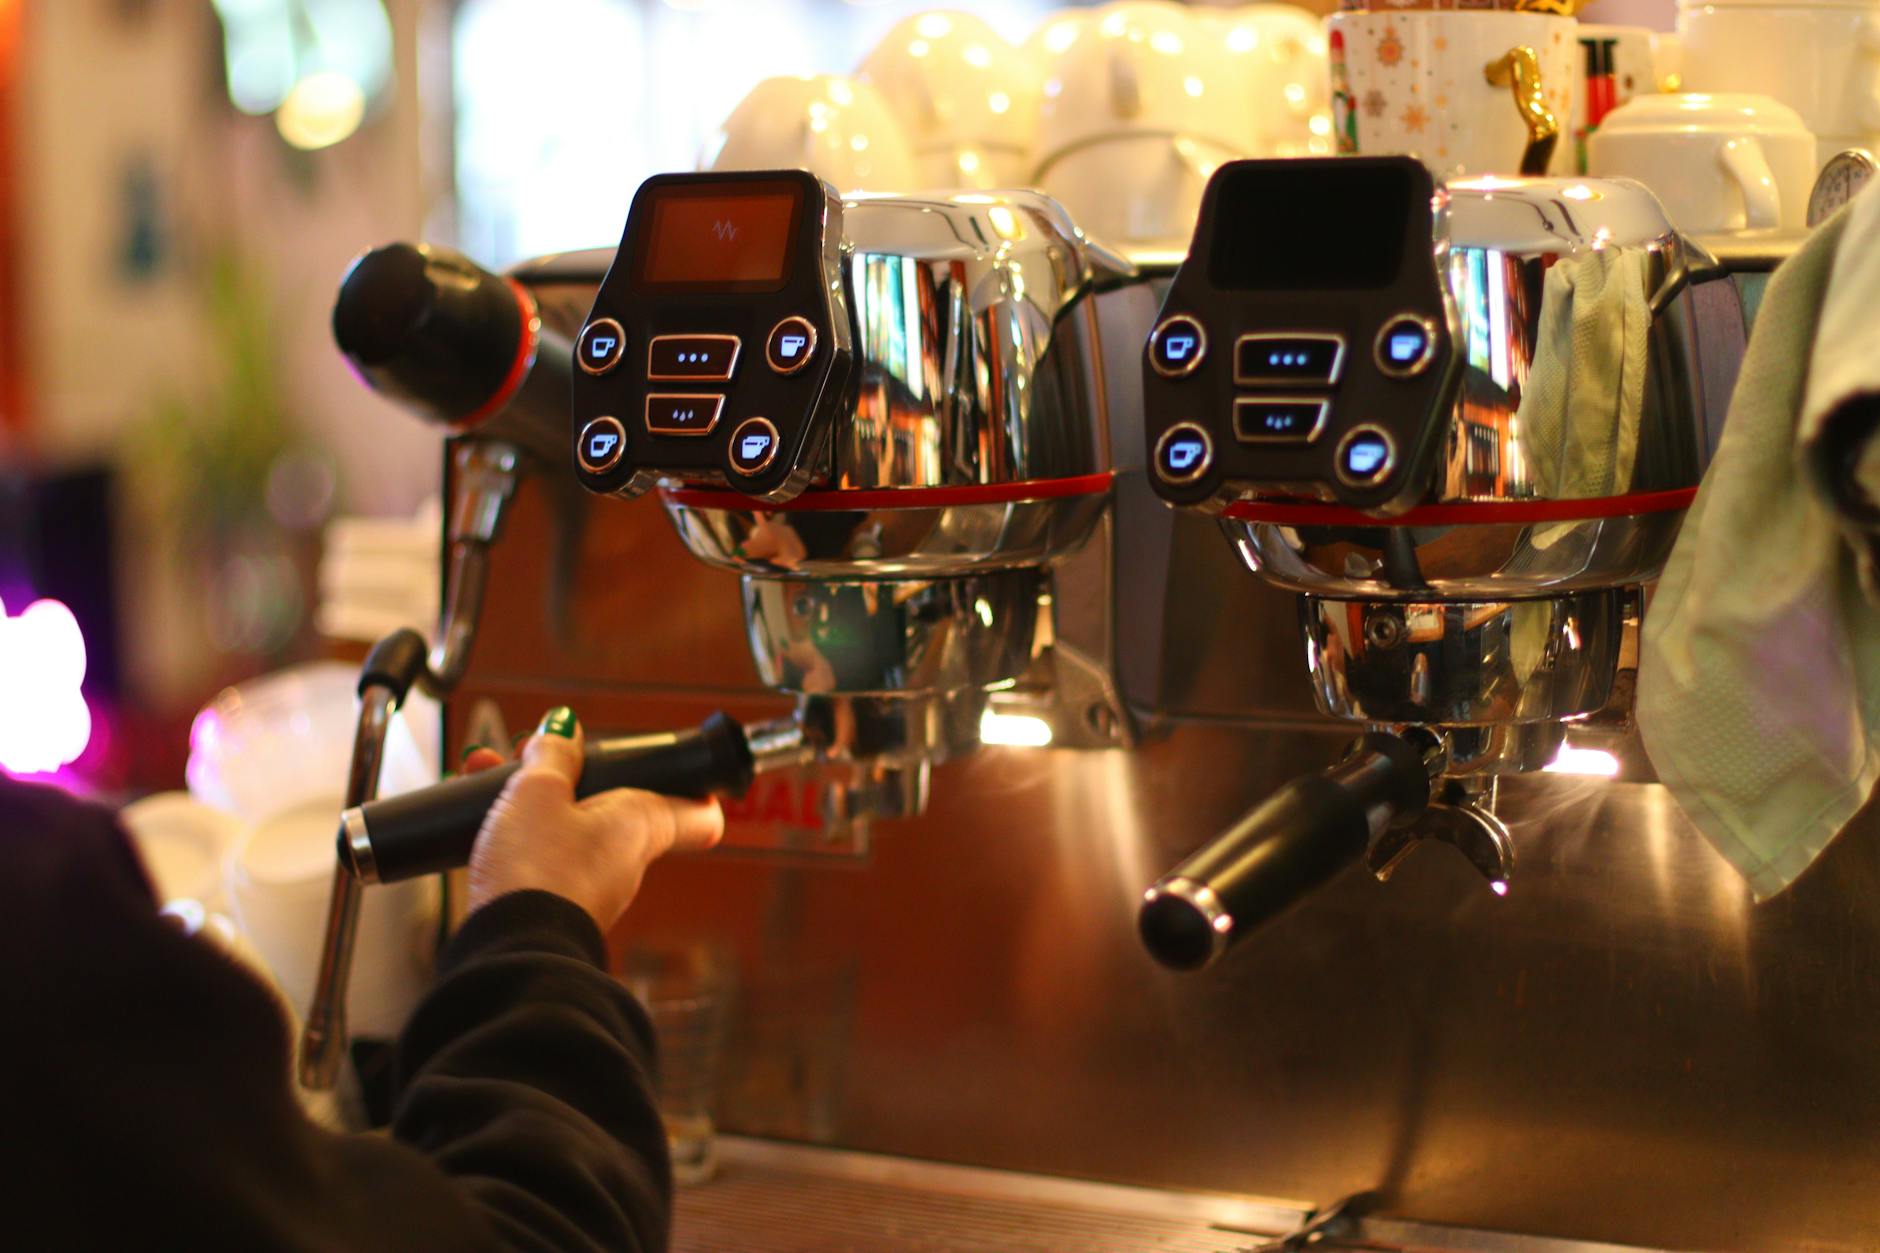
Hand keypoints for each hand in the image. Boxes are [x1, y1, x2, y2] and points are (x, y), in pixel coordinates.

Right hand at [462, 707, 724, 930]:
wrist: (508, 951)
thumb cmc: (537, 869)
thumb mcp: (538, 791)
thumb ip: (553, 755)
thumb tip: (564, 728)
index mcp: (642, 824)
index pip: (698, 810)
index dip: (694, 785)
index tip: (682, 767)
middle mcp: (627, 860)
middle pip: (616, 807)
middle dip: (573, 776)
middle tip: (532, 754)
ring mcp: (593, 888)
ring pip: (571, 829)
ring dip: (534, 802)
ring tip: (486, 772)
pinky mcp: (557, 909)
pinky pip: (545, 859)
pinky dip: (517, 835)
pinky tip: (477, 821)